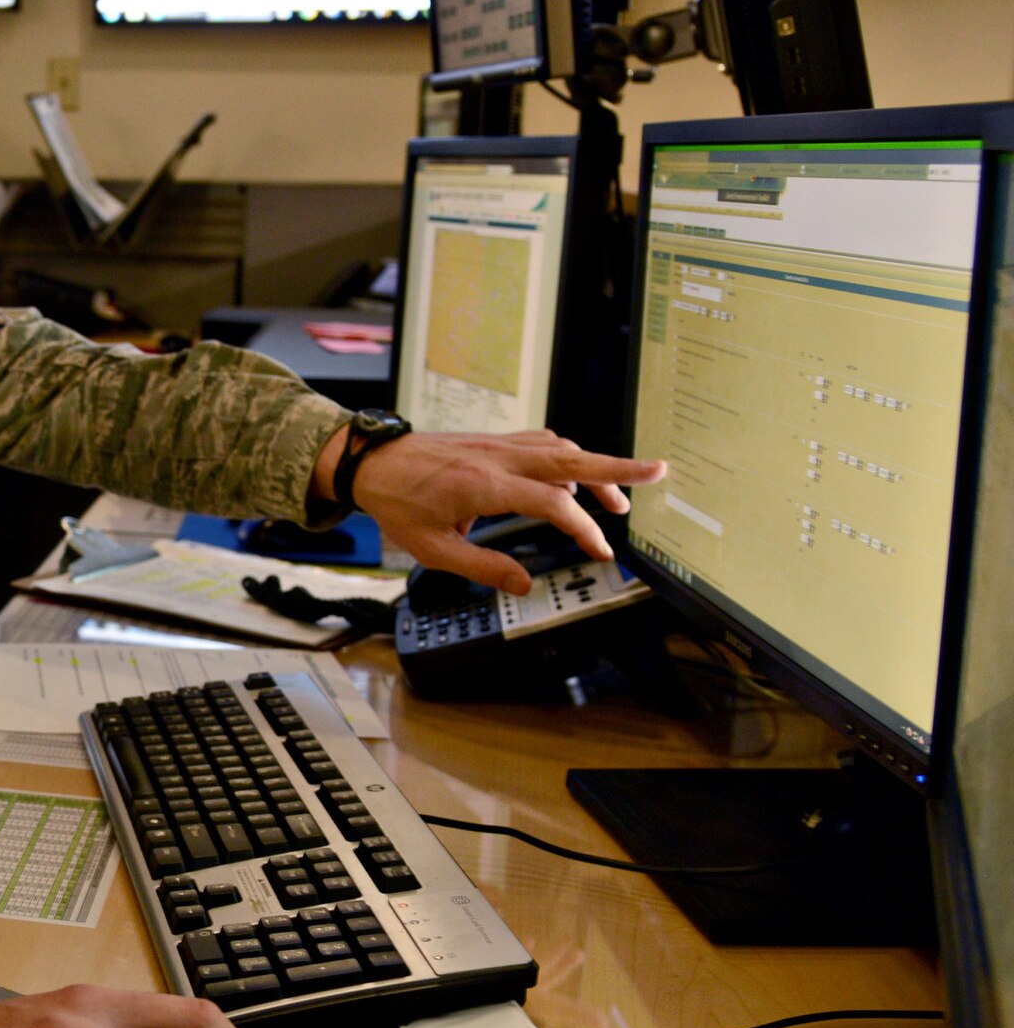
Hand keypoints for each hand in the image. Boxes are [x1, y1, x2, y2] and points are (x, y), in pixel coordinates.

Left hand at [352, 430, 665, 592]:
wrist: (369, 462)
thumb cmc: (396, 503)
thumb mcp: (433, 549)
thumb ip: (482, 568)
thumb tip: (524, 585)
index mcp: (485, 486)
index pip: (555, 505)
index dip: (585, 529)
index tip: (602, 550)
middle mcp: (498, 459)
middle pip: (572, 460)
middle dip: (618, 468)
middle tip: (657, 471)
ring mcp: (497, 446)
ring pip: (560, 449)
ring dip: (595, 467)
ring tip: (618, 497)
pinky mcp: (492, 442)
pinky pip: (541, 443)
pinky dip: (566, 457)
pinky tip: (573, 477)